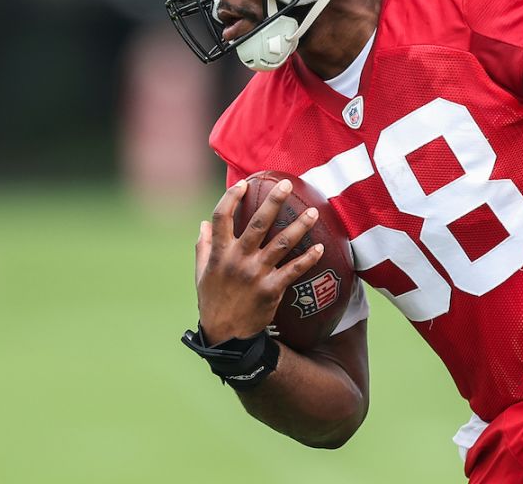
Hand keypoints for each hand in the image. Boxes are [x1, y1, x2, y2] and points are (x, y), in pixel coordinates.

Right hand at [194, 178, 324, 342]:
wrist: (226, 337)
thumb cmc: (213, 302)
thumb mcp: (201, 274)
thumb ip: (203, 247)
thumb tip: (202, 224)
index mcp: (219, 253)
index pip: (221, 217)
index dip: (231, 198)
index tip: (244, 184)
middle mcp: (237, 260)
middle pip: (257, 223)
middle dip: (273, 201)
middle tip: (286, 184)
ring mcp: (255, 274)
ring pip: (281, 243)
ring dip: (299, 226)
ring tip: (313, 211)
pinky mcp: (271, 290)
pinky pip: (293, 270)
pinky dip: (308, 259)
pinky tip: (320, 248)